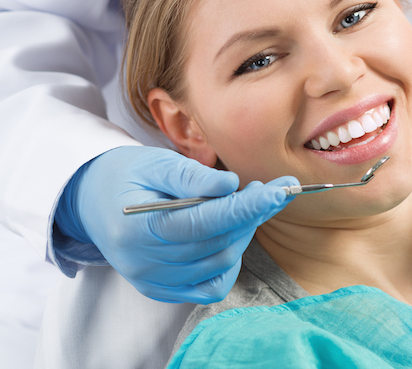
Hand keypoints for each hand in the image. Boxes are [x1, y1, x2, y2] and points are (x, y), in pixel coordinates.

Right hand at [55, 146, 296, 302]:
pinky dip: (229, 262)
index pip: (205, 222)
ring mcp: (153, 280)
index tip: (279, 190)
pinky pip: (210, 286)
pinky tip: (230, 234)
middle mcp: (144, 263)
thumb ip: (192, 176)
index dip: (246, 207)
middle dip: (253, 214)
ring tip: (248, 203)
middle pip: (217, 243)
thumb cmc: (127, 175)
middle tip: (272, 188)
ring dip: (244, 232)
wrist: (94, 200)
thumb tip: (231, 185)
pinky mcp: (163, 288)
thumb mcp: (155, 162)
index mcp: (139, 228)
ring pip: (220, 263)